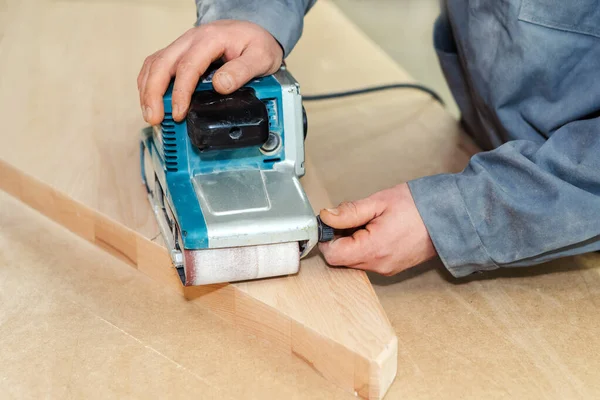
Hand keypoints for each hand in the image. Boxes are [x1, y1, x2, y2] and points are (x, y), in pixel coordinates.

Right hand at [137, 20, 283, 124]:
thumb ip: (242, 71)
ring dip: (147, 90)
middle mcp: (191, 40)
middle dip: (153, 93)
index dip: (180, 93)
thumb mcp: (261, 58)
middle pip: (161, 64)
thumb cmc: (257, 44)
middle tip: (154, 118)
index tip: (178, 113)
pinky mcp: (179, 52)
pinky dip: (149, 83)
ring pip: (154, 64)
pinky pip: (156, 64)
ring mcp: (182, 45)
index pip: (187, 67)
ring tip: (150, 114)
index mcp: (210, 40)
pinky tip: (150, 100)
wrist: (255, 32)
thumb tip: (220, 86)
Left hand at [318, 183, 436, 275]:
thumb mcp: (379, 202)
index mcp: (374, 249)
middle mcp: (379, 265)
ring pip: (353, 260)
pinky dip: (364, 246)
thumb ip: (350, 211)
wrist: (450, 217)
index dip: (326, 237)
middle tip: (352, 217)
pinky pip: (368, 260)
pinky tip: (375, 230)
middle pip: (341, 259)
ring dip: (352, 242)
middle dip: (339, 238)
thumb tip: (327, 217)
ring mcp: (386, 269)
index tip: (332, 222)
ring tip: (368, 222)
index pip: (332, 255)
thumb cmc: (419, 207)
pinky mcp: (392, 267)